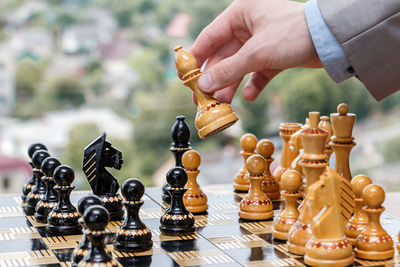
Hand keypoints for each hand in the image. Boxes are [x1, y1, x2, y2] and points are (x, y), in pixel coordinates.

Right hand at [190, 0, 320, 103]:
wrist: (333, 40)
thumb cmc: (294, 33)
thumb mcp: (256, 52)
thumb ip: (228, 70)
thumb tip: (204, 84)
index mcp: (240, 14)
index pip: (209, 38)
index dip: (196, 58)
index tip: (184, 77)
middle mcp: (249, 26)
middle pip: (223, 56)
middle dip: (215, 78)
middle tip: (203, 99)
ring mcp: (261, 41)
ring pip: (239, 66)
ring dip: (231, 85)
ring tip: (223, 103)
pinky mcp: (274, 55)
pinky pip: (257, 72)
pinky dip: (253, 84)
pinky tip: (250, 96)